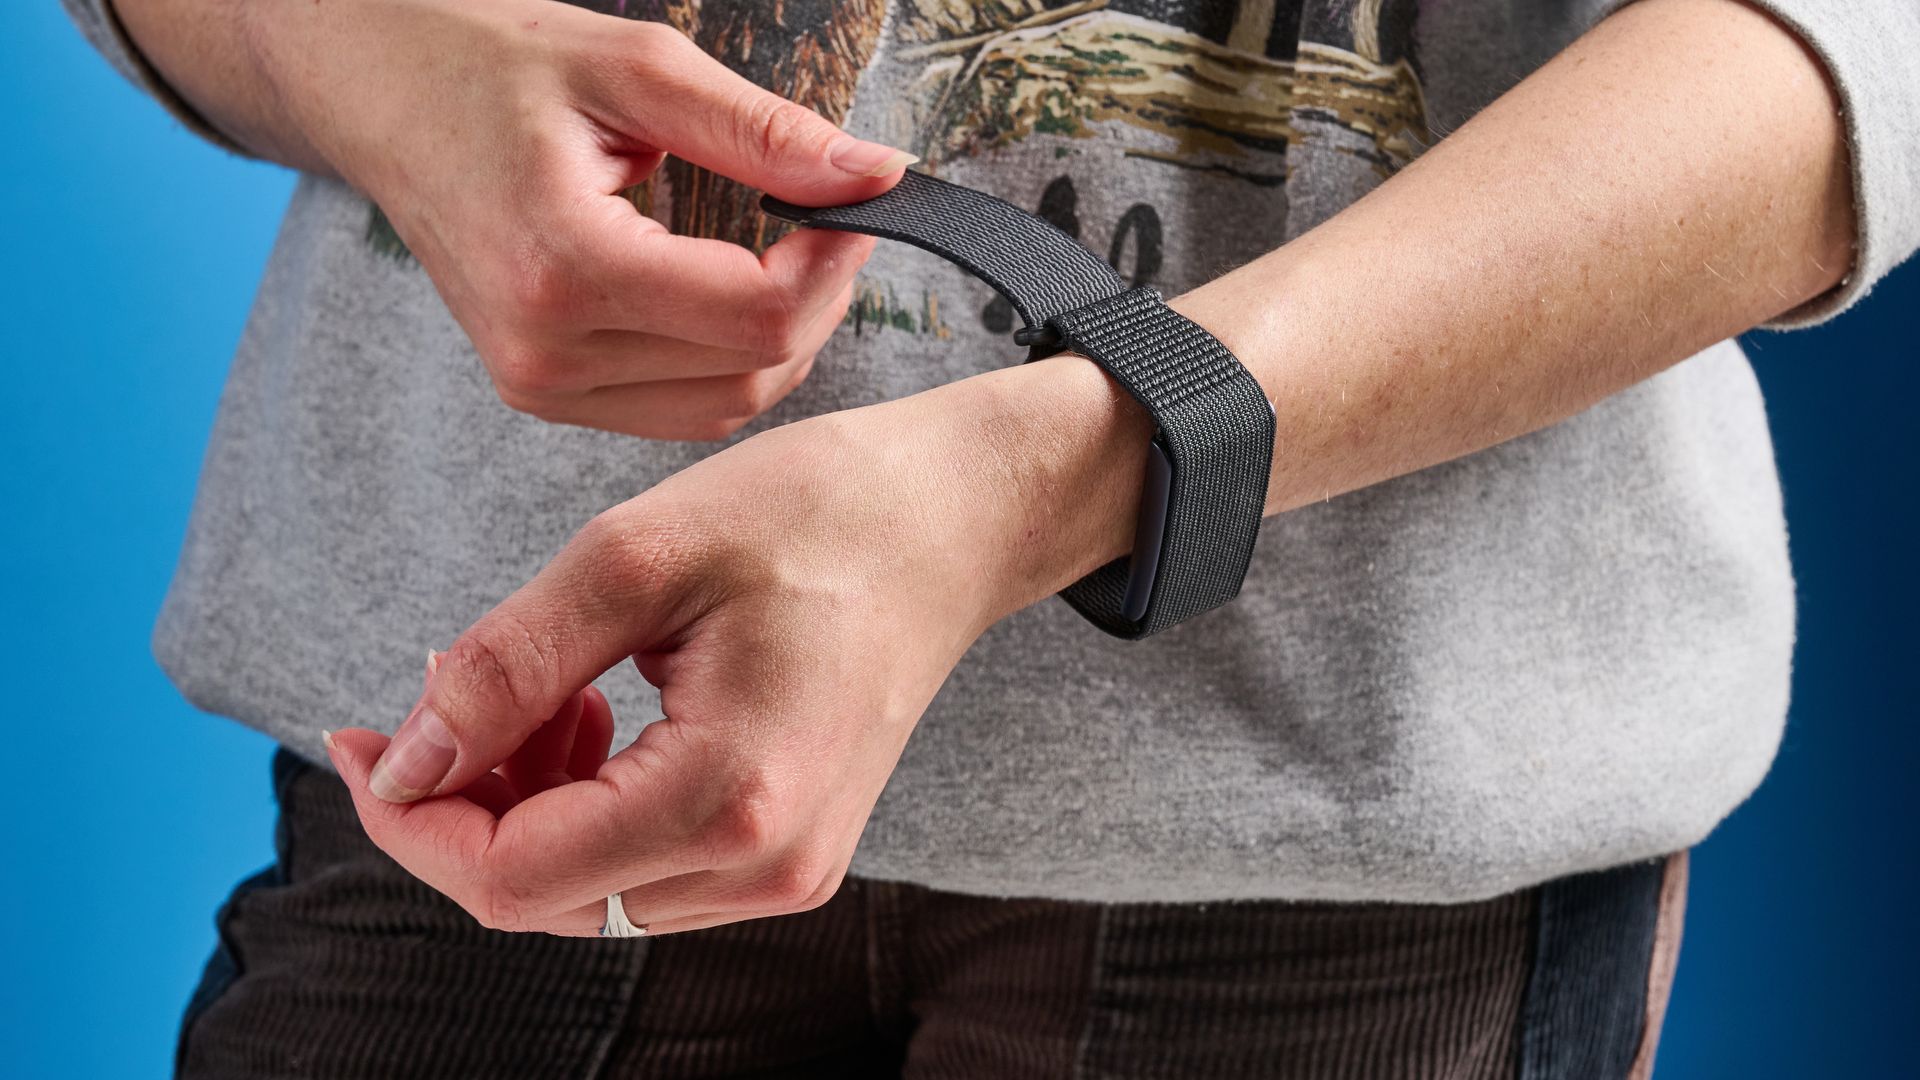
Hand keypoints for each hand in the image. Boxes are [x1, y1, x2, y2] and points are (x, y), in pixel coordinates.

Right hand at [248, 0, 912, 437]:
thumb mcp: (639, 68)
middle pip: (753, 370)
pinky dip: (731, 362)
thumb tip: (877, 176)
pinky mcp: (544, 395)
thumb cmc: (495, 67)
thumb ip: (765, 133)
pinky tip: (732, 294)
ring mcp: (540, 386)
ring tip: (785, 254)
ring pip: (725, 405)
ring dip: (782, 339)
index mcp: (565, 265)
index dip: (833, 266)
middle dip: (819, 300)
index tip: (855, 206)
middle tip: (831, 220)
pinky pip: (681, 410)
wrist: (385, 96)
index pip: (758, 316)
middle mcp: (547, 351)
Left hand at [323, 357, 1149, 934]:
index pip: (511, 878)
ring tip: (550, 695)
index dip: (408, 821)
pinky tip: (601, 722)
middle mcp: (767, 866)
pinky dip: (590, 810)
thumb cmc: (815, 513)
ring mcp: (788, 873)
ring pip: (589, 890)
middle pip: (543, 899)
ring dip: (528, 807)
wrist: (950, 521)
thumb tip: (401, 763)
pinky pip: (647, 870)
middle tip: (460, 694)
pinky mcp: (793, 855)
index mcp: (730, 796)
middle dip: (468, 806)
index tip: (357, 740)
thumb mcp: (635, 557)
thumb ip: (504, 669)